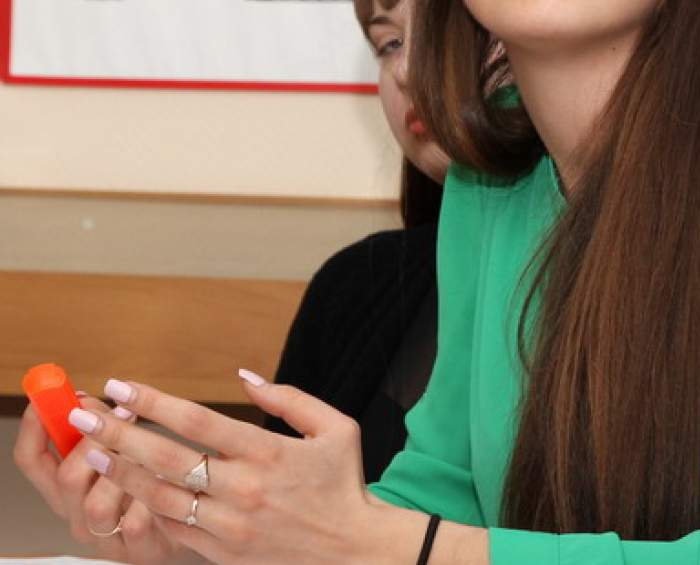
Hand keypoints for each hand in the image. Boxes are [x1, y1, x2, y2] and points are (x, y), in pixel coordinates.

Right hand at [13, 393, 199, 564]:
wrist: (193, 522)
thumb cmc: (154, 481)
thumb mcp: (124, 452)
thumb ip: (102, 431)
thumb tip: (86, 401)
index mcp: (68, 489)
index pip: (31, 459)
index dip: (35, 426)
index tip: (51, 396)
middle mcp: (79, 515)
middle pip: (65, 479)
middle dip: (97, 441)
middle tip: (124, 415)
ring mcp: (106, 538)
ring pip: (97, 504)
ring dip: (126, 471)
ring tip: (150, 453)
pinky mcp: (137, 551)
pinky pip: (136, 522)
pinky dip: (152, 498)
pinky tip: (169, 484)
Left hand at [65, 371, 420, 564]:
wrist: (354, 551)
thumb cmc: (343, 485)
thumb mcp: (336, 429)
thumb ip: (290, 399)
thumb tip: (245, 378)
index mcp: (269, 452)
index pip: (198, 421)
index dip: (154, 401)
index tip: (123, 386)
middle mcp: (245, 488)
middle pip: (167, 458)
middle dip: (119, 433)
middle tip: (85, 415)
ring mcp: (231, 525)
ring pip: (160, 497)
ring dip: (121, 473)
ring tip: (92, 452)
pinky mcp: (224, 553)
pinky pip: (174, 530)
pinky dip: (146, 509)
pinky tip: (127, 491)